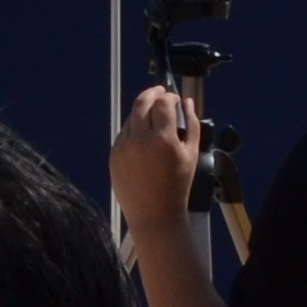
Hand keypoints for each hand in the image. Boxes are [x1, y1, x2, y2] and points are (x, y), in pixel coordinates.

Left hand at [110, 84, 201, 230]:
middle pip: (142, 102)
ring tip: (154, 117)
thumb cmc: (177, 186)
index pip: (163, 102)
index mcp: (162, 139)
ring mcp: (123, 147)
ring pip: (131, 117)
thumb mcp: (192, 154)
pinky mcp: (114, 155)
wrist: (154, 215)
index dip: (170, 96)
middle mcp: (139, 139)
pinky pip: (124, 133)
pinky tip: (144, 137)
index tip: (174, 99)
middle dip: (152, 93)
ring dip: (143, 111)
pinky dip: (134, 129)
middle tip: (160, 92)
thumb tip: (187, 103)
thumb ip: (192, 124)